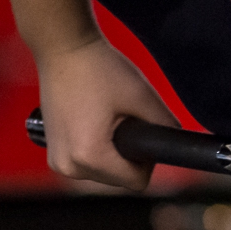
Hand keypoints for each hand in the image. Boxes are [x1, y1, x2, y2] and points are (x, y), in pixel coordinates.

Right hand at [35, 38, 178, 191]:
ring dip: (113, 153)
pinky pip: (87, 164)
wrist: (63, 48)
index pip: (137, 182)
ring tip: (107, 117)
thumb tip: (177, 142)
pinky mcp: (53, 154)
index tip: (143, 131)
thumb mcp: (142, 96)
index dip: (148, 159)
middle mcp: (69, 166)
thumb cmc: (98, 68)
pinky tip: (94, 122)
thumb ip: (166, 125)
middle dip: (129, 155)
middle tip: (124, 119)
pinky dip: (96, 149)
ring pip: (104, 173)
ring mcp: (58, 162)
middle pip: (120, 179)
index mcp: (90, 156)